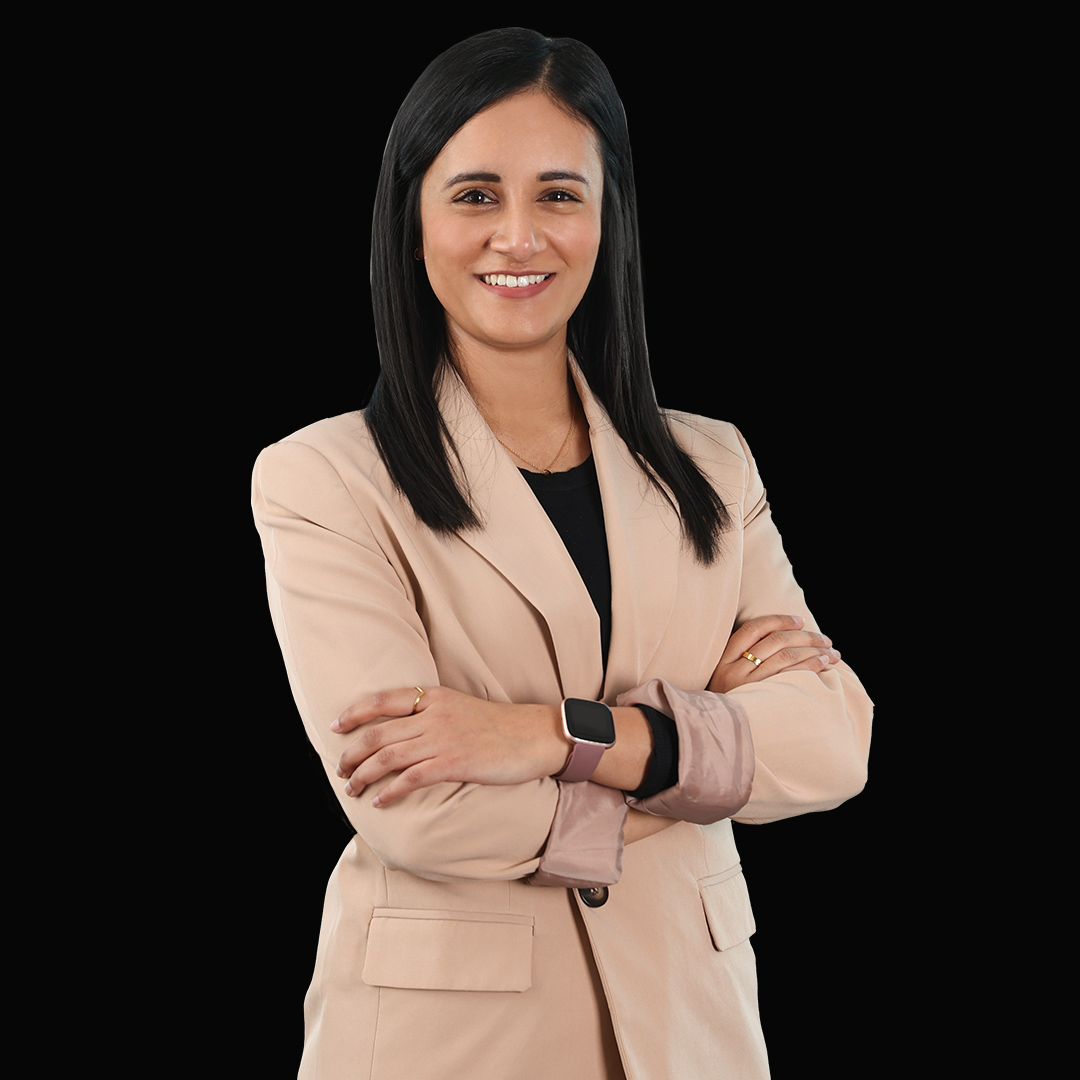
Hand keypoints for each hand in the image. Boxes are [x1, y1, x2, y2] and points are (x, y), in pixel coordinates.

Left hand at [331, 686, 564, 807]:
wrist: (535, 735)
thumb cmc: (501, 725)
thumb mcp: (461, 707)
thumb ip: (433, 714)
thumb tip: (405, 731)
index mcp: (433, 696)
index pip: (381, 700)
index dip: (353, 714)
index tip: (336, 727)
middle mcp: (433, 714)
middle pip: (377, 733)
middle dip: (352, 754)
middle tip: (341, 770)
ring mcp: (442, 739)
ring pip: (387, 757)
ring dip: (363, 775)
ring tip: (352, 789)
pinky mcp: (453, 763)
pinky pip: (410, 779)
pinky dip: (389, 791)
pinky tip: (379, 801)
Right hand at [707, 614, 839, 692]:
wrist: (726, 735)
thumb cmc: (733, 705)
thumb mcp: (727, 679)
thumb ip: (744, 659)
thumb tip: (782, 637)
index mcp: (723, 660)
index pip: (753, 629)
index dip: (778, 620)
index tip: (800, 620)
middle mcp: (733, 671)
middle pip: (775, 641)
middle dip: (805, 636)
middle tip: (825, 639)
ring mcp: (748, 687)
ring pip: (786, 656)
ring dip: (813, 650)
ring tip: (830, 652)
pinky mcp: (764, 701)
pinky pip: (792, 675)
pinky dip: (811, 665)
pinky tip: (823, 664)